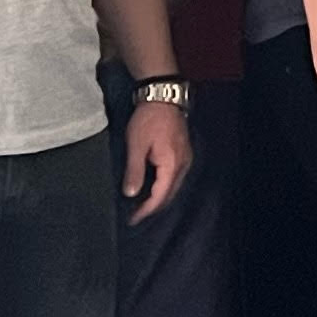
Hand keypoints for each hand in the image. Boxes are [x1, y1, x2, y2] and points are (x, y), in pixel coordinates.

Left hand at [120, 100, 192, 221]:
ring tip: (141, 205)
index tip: (133, 219)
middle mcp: (183, 165)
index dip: (146, 210)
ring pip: (173, 187)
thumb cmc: (149, 119)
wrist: (163, 97)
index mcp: (172, 165)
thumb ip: (134, 171)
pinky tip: (152, 187)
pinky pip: (174, 177)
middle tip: (135, 216)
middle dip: (152, 207)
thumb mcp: (136, 145)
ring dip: (158, 197)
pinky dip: (163, 186)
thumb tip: (131, 194)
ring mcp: (185, 159)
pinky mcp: (183, 153)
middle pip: (169, 195)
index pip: (160, 196)